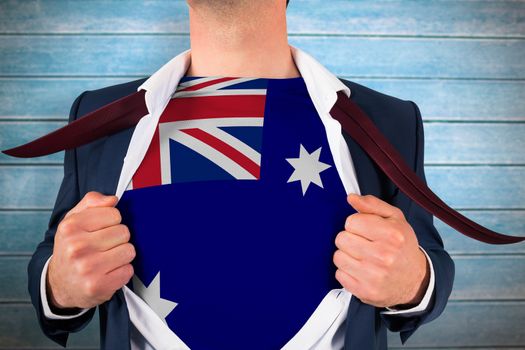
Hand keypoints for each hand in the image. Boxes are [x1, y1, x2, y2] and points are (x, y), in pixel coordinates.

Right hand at [47, 191, 135, 308]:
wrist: (59, 284)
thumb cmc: (71, 248)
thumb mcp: (73, 220)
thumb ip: (91, 202)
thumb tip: (113, 200)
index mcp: (70, 227)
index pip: (114, 214)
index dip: (112, 222)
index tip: (102, 230)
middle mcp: (76, 247)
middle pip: (124, 232)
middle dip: (118, 238)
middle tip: (104, 246)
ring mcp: (87, 268)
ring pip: (129, 251)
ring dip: (122, 255)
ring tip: (107, 259)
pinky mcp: (98, 286)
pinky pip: (128, 270)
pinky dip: (122, 271)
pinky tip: (108, 272)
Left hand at [333, 194, 429, 307]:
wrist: (415, 281)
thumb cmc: (402, 246)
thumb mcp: (395, 219)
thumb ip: (372, 205)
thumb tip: (351, 198)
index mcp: (391, 234)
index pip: (351, 221)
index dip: (356, 224)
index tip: (365, 231)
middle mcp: (383, 255)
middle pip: (341, 238)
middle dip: (350, 239)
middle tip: (363, 244)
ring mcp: (373, 275)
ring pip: (338, 256)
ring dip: (346, 256)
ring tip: (362, 257)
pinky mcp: (364, 291)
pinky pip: (339, 274)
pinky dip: (347, 272)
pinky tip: (360, 270)